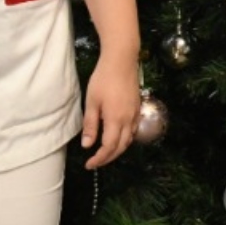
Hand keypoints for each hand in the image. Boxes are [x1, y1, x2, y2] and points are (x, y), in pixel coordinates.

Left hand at [80, 51, 140, 168]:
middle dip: (108, 158)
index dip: (99, 159)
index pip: (108, 147)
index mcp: (116, 119)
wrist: (122, 60)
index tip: (89, 164)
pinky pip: (133, 130)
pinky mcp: (138, 107)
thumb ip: (90, 125)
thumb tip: (87, 145)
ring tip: (105, 153)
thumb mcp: (92, 102)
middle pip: (121, 147)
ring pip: (129, 140)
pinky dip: (125, 139)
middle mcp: (128, 119)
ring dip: (117, 150)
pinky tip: (117, 137)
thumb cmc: (103, 78)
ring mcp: (135, 113)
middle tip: (95, 162)